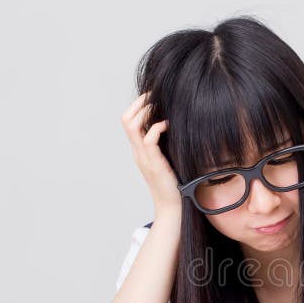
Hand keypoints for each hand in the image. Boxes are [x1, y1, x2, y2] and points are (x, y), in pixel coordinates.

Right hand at [121, 92, 181, 217]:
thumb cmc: (175, 183)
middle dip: (139, 103)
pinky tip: (169, 125)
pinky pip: (149, 139)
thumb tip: (177, 126)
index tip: (153, 96)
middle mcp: (138, 152)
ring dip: (147, 111)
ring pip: (133, 125)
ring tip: (161, 107)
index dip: (138, 105)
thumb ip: (168, 144)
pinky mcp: (154, 164)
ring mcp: (144, 158)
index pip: (128, 121)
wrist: (173, 207)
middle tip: (155, 95)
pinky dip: (158, 127)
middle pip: (126, 119)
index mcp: (139, 150)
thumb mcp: (169, 158)